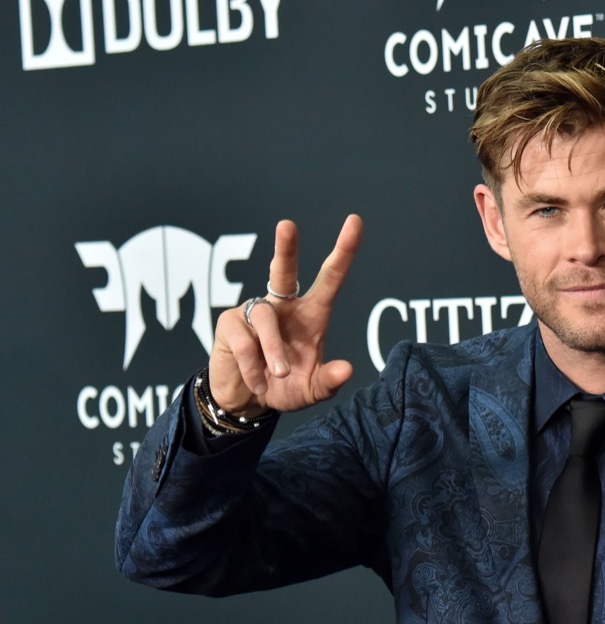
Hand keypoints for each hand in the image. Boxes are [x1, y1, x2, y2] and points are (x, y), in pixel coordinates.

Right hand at [209, 214, 362, 415]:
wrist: (248, 402)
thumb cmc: (285, 388)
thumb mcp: (312, 390)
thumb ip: (330, 382)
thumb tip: (347, 370)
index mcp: (311, 314)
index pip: (330, 278)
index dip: (343, 251)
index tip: (355, 221)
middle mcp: (283, 306)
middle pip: (284, 272)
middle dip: (285, 249)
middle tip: (287, 225)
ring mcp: (254, 312)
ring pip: (267, 321)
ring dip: (274, 353)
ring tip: (278, 377)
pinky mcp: (230, 324)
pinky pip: (245, 342)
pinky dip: (253, 367)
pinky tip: (257, 382)